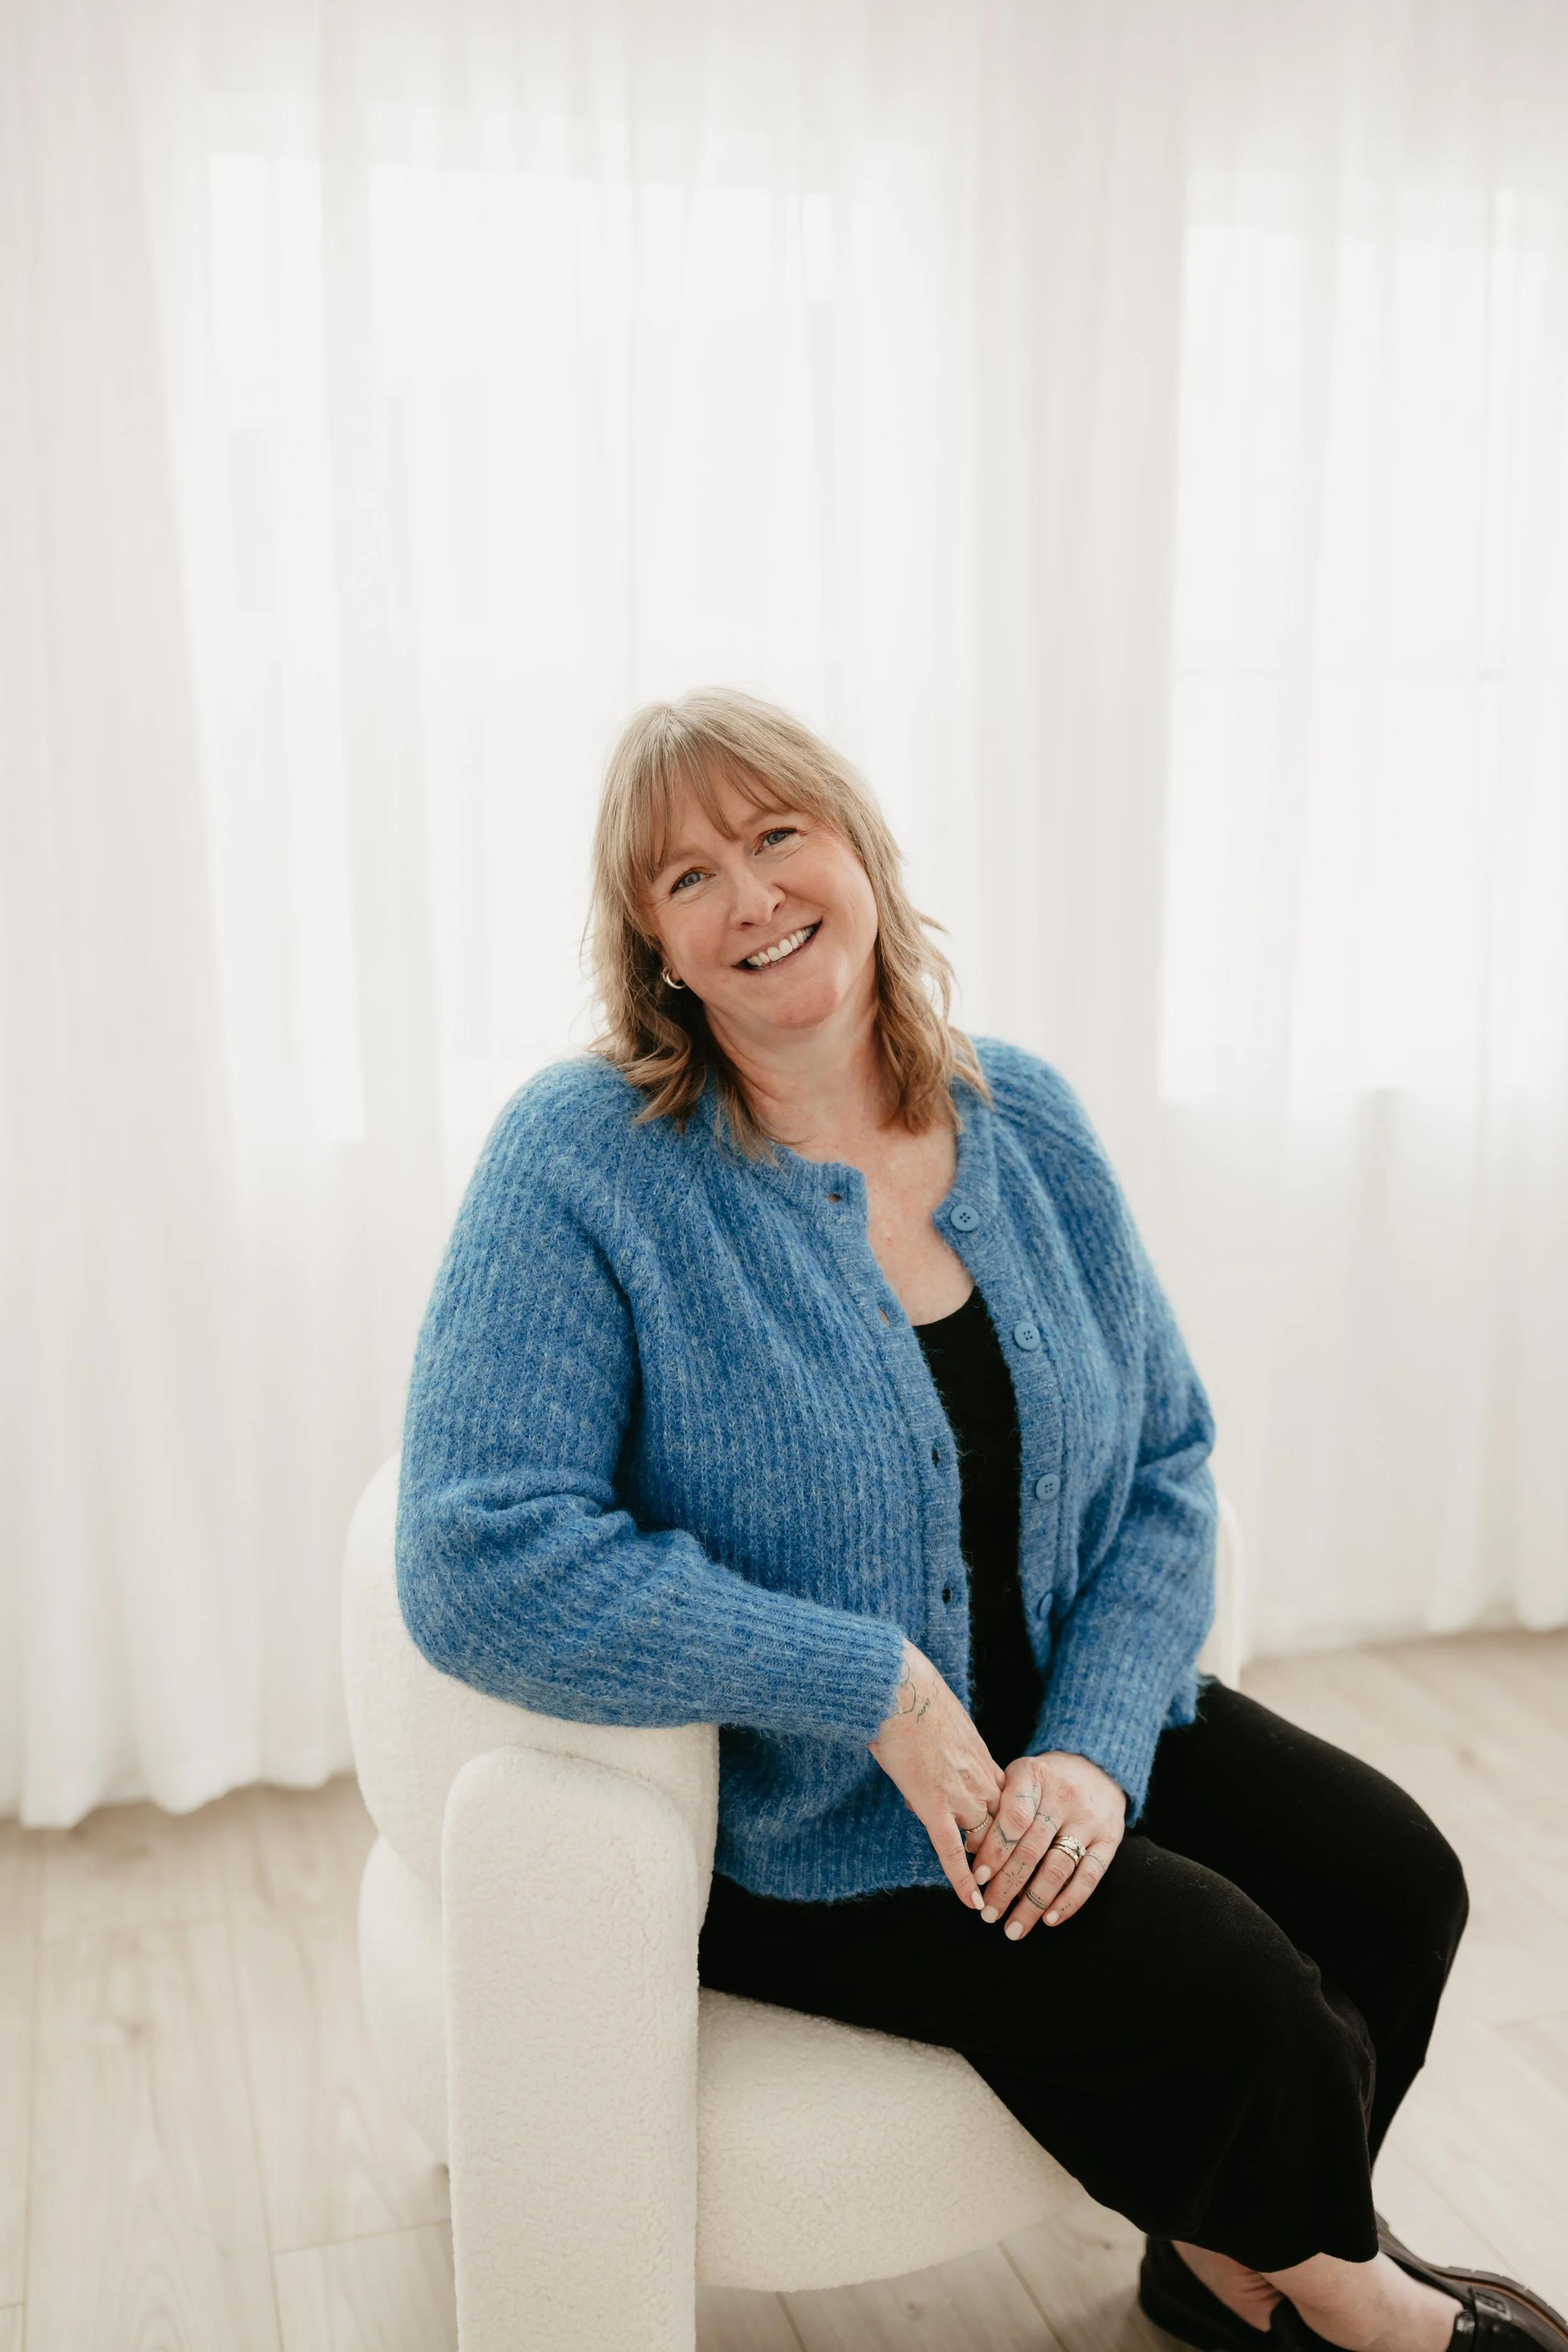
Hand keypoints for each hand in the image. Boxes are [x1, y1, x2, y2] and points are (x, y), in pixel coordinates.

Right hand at [869, 1642, 1005, 1909]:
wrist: (901, 1688)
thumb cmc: (914, 1696)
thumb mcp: (945, 1722)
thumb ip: (949, 1747)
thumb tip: (933, 1756)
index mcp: (983, 1759)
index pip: (1007, 1805)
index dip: (1008, 1829)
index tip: (1011, 1848)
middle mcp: (979, 1779)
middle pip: (1003, 1828)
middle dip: (1005, 1856)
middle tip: (1009, 1884)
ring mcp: (960, 1793)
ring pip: (983, 1841)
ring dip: (988, 1870)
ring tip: (994, 1901)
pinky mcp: (933, 1803)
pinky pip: (952, 1850)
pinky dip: (963, 1879)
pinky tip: (970, 1901)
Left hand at [970, 1750, 1125, 1938]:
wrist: (1096, 1767)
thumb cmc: (1043, 1780)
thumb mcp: (1017, 1777)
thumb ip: (997, 1808)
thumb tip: (970, 1853)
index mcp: (1034, 1776)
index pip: (1012, 1818)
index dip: (994, 1851)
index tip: (977, 1878)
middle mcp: (1063, 1796)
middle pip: (1031, 1849)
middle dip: (1006, 1887)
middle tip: (988, 1914)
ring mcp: (1088, 1819)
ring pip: (1057, 1868)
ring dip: (1032, 1903)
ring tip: (1013, 1928)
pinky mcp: (1110, 1839)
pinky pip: (1090, 1876)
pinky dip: (1069, 1902)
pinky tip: (1049, 1920)